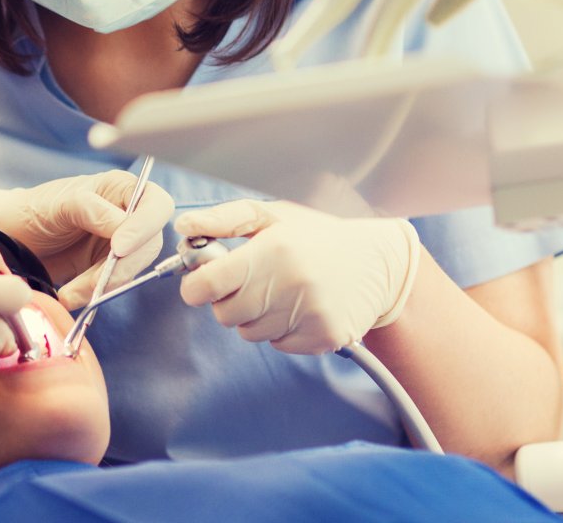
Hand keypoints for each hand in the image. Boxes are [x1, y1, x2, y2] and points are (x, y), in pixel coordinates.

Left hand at [0, 170, 174, 308]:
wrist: (11, 239)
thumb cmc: (34, 209)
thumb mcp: (61, 203)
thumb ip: (93, 210)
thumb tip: (123, 228)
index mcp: (122, 189)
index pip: (156, 206)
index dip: (144, 227)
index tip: (119, 248)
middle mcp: (128, 215)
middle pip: (149, 244)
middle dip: (122, 266)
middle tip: (95, 280)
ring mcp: (120, 245)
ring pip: (132, 269)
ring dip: (105, 284)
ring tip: (71, 291)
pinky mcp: (107, 270)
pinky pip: (114, 285)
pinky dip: (94, 294)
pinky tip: (71, 294)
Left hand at [174, 200, 420, 354]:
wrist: (380, 263)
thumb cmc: (318, 236)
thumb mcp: (273, 216)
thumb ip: (225, 221)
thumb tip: (183, 227)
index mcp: (274, 251)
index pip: (207, 286)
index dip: (197, 285)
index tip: (204, 281)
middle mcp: (292, 286)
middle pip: (225, 315)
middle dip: (230, 300)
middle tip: (252, 281)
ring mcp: (310, 316)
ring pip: (250, 333)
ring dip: (257, 316)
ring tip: (283, 291)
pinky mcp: (324, 338)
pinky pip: (279, 345)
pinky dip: (283, 330)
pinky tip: (302, 307)